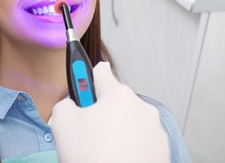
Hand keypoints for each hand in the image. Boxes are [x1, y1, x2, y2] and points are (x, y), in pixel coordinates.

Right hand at [50, 62, 168, 162]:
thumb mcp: (62, 123)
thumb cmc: (91, 157)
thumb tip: (72, 105)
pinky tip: (117, 158)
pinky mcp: (162, 150)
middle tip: (88, 132)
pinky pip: (141, 139)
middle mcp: (142, 107)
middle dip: (101, 111)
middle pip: (115, 100)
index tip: (83, 84)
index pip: (101, 71)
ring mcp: (155, 130)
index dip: (86, 77)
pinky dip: (130, 145)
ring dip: (117, 128)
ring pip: (129, 120)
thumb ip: (65, 103)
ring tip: (103, 150)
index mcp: (119, 95)